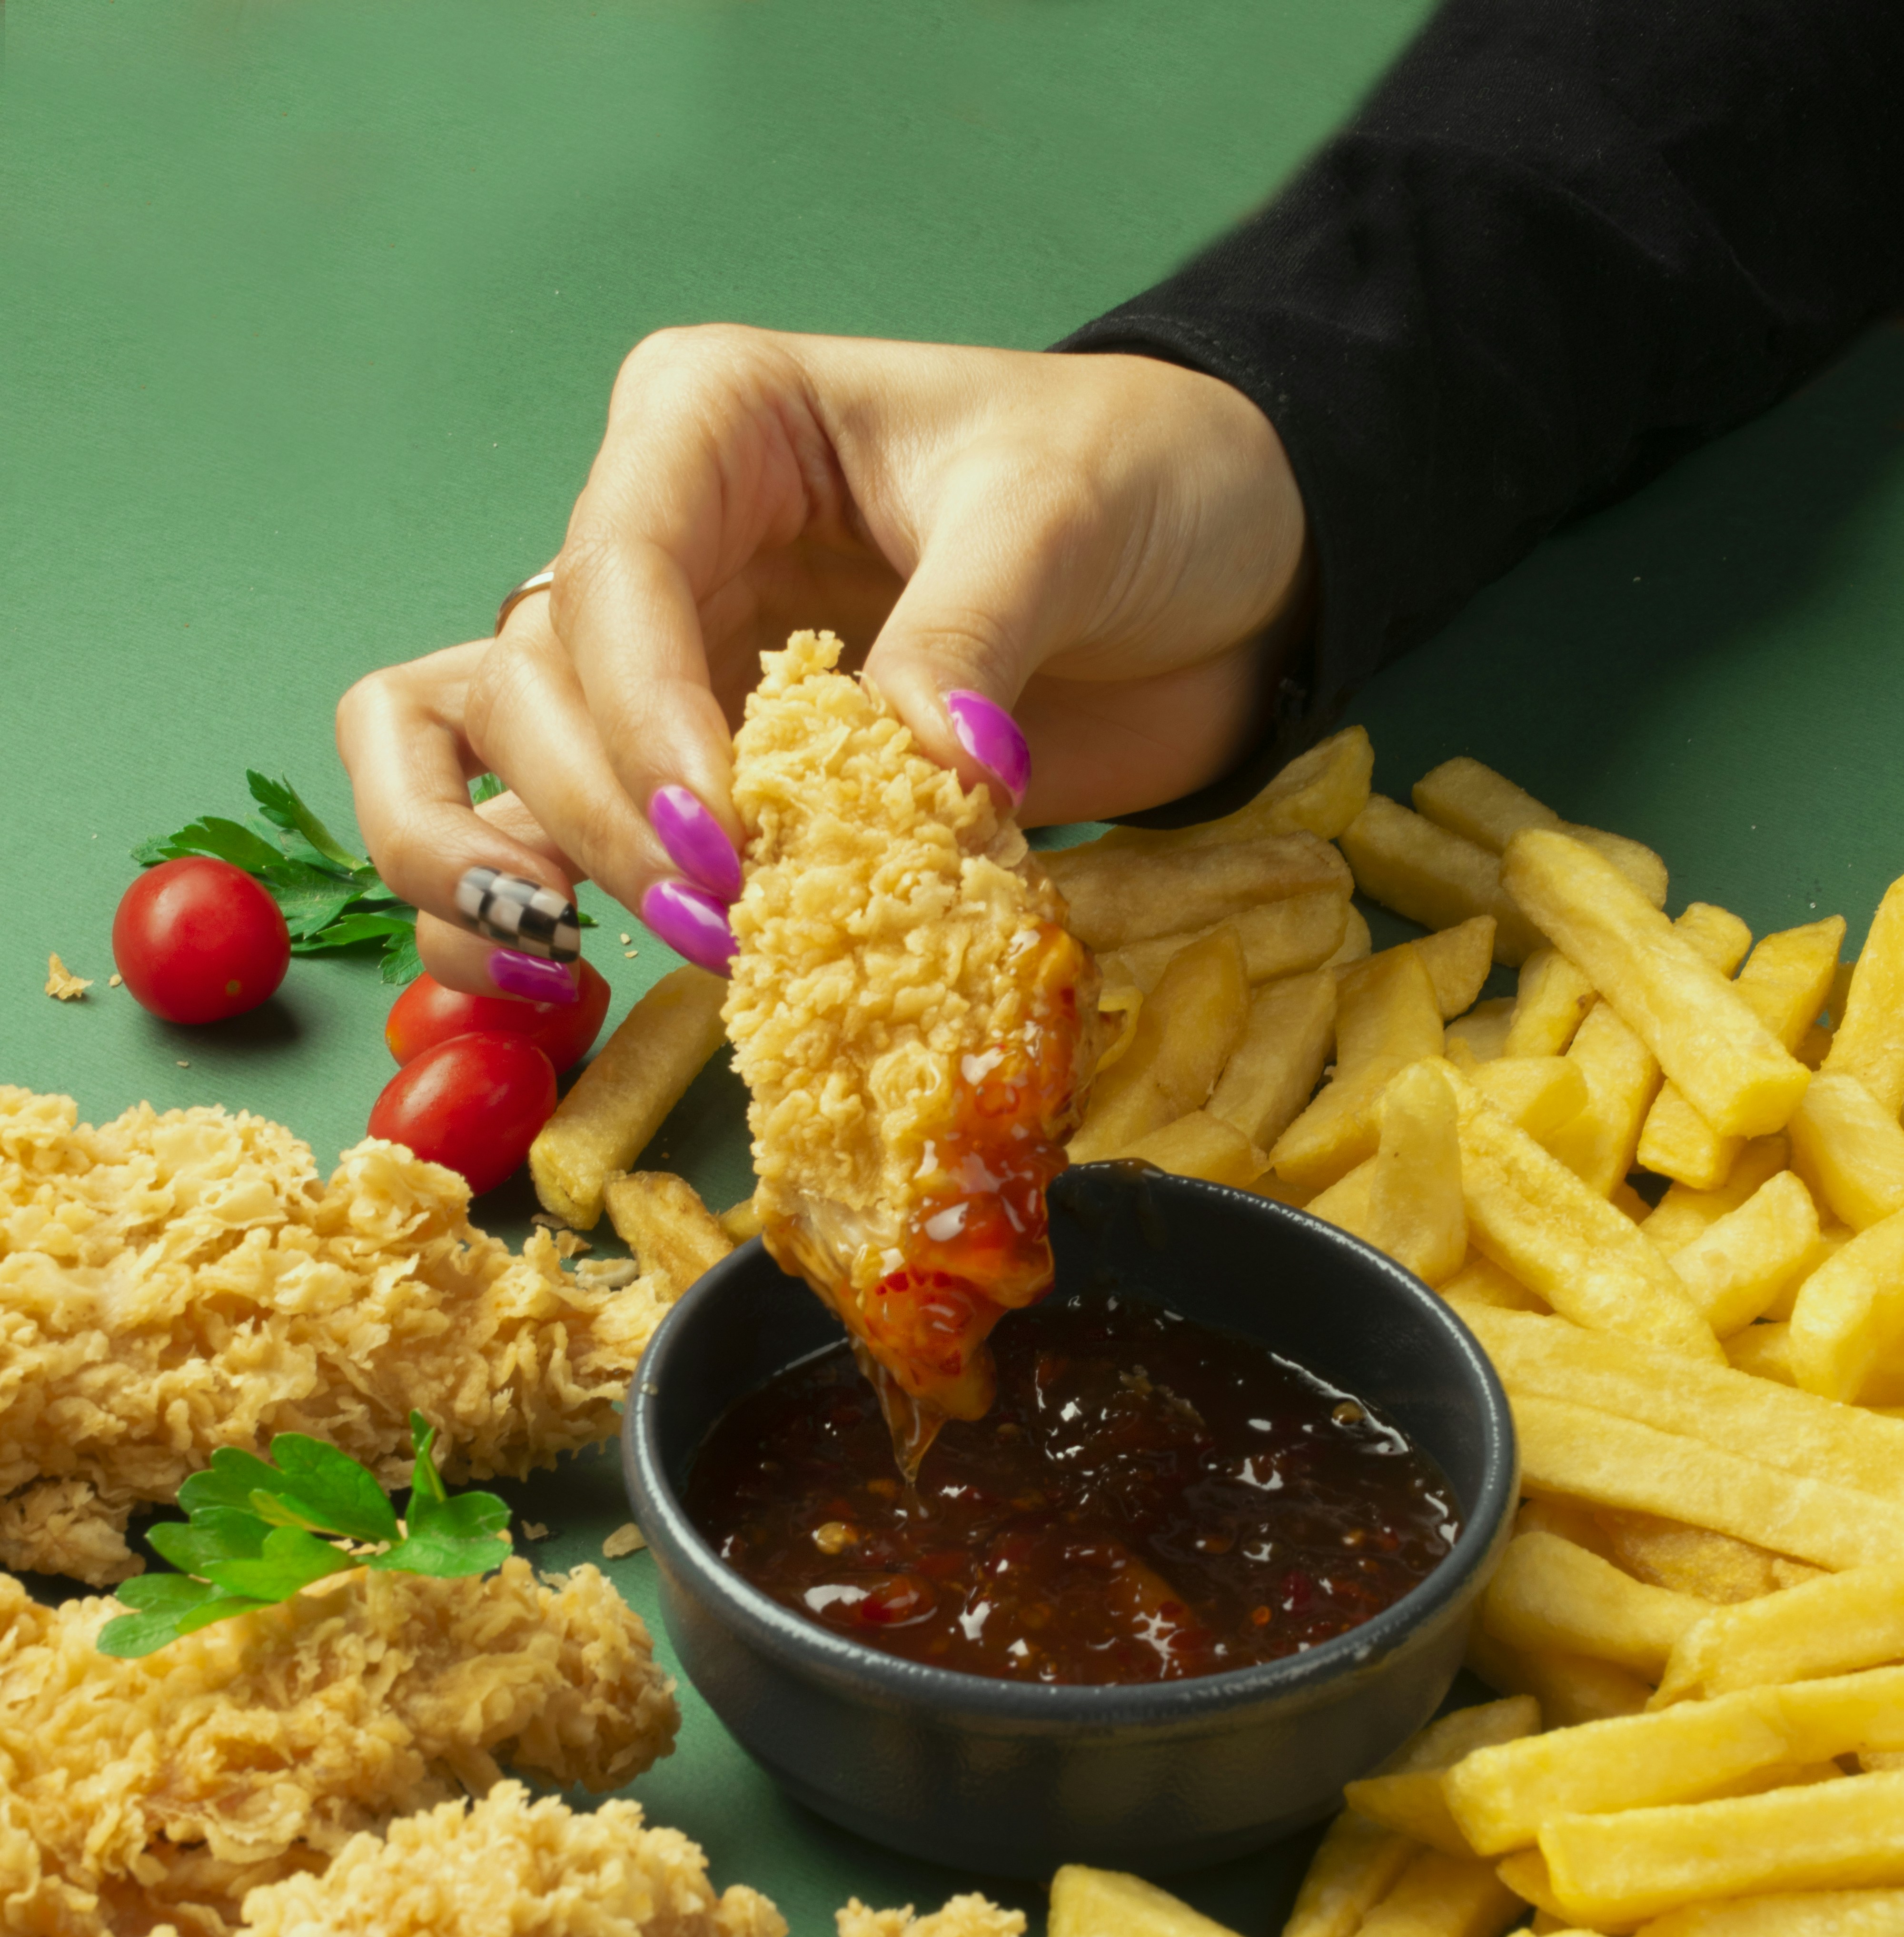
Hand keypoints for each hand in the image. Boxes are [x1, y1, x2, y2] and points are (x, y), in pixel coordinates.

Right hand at [336, 327, 1308, 986]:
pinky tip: (583, 978)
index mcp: (713, 422)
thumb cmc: (1135, 481)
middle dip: (602, 817)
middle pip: (534, 679)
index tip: (724, 840)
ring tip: (619, 959)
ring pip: (494, 755)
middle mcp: (656, 535)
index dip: (643, 719)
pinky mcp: (701, 774)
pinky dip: (539, 911)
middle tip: (720, 923)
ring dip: (523, 864)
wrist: (1212, 571)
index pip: (614, 570)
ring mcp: (664, 660)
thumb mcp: (1064, 515)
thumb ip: (973, 631)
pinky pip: (559, 832)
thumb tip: (927, 766)